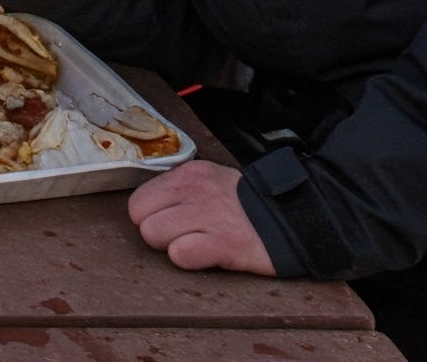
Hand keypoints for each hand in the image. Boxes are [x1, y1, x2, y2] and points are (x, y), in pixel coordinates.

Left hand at [129, 160, 276, 273]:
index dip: (150, 218)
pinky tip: (208, 256)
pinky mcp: (226, 244)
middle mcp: (195, 190)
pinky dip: (189, 260)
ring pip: (154, 234)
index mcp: (188, 174)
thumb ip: (179, 191)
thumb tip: (148, 210)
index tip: (169, 224)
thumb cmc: (246, 206)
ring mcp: (210, 215)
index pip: (139, 199)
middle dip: (158, 234)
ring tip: (197, 246)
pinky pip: (181, 254)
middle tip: (183, 238)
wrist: (294, 220)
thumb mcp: (210, 183)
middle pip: (142, 219)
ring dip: (172, 247)